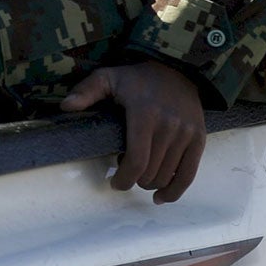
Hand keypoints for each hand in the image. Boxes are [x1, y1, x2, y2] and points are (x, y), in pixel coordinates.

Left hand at [61, 60, 206, 203]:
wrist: (177, 69)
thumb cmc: (137, 77)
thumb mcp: (108, 76)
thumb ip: (86, 90)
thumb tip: (65, 107)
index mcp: (145, 114)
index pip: (137, 160)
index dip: (124, 178)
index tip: (114, 183)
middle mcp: (169, 126)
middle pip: (151, 171)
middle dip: (134, 179)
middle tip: (125, 171)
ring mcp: (186, 134)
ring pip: (167, 176)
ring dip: (150, 183)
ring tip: (139, 175)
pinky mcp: (199, 139)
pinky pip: (189, 174)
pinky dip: (174, 191)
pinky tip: (161, 197)